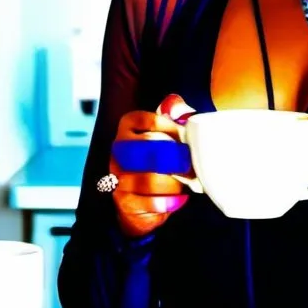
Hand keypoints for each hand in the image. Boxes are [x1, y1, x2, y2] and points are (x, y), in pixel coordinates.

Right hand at [110, 94, 196, 238]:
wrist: (142, 201)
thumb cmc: (160, 161)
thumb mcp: (168, 134)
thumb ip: (175, 115)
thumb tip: (177, 105)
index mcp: (127, 128)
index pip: (147, 120)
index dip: (171, 128)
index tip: (185, 137)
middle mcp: (118, 150)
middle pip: (148, 149)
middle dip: (175, 158)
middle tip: (189, 163)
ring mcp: (118, 176)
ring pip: (149, 179)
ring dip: (174, 183)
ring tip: (185, 183)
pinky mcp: (124, 201)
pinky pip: (149, 202)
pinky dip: (169, 201)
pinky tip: (178, 198)